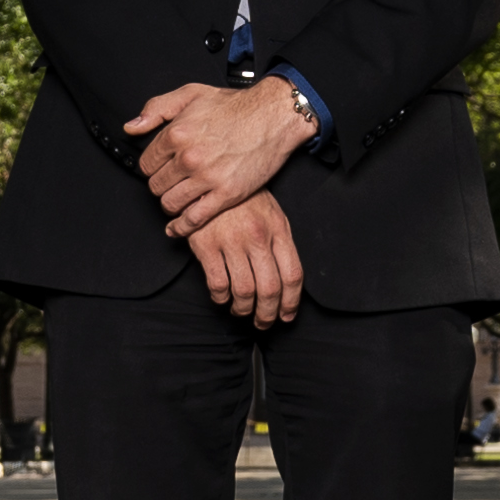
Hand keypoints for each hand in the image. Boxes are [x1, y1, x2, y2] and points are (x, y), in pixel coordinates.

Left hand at [124, 77, 317, 230]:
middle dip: (161, 186)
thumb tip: (131, 128)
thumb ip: (156, 109)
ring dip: (171, 204)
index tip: (160, 170)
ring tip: (178, 199)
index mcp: (176, 133)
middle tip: (172, 184)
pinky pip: (194, 219)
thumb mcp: (191, 94)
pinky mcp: (226, 194)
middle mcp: (189, 157)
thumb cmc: (236, 105)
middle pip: (156, 186)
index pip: (146, 164)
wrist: (273, 116)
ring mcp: (207, 177)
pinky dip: (182, 227)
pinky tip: (178, 227)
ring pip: (171, 204)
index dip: (153, 168)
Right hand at [183, 186, 305, 325]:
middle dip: (268, 314)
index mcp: (278, 230)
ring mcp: (232, 241)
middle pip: (270, 289)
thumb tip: (287, 282)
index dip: (291, 302)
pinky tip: (222, 297)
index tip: (286, 316)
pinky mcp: (206, 245)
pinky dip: (221, 298)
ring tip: (241, 311)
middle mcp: (258, 238)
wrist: (212, 176)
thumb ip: (281, 244)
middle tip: (263, 322)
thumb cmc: (244, 199)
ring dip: (243, 309)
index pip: (293, 275)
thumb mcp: (272, 214)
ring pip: (244, 291)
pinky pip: (218, 284)